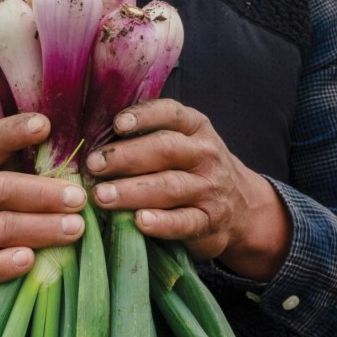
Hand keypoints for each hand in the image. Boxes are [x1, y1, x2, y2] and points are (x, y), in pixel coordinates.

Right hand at [0, 113, 85, 314]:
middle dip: (43, 193)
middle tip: (78, 198)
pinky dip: (7, 264)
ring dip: (40, 228)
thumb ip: (13, 160)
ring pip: (0, 228)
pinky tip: (30, 260)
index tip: (45, 126)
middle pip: (2, 190)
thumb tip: (71, 149)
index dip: (16, 133)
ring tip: (74, 228)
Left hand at [84, 99, 290, 280]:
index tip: (117, 124)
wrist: (243, 208)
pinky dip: (161, 223)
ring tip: (102, 196)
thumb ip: (149, 137)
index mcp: (196, 128)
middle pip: (165, 149)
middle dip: (125, 157)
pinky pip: (184, 222)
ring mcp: (209, 189)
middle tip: (93, 165)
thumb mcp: (184, 143)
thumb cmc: (195, 169)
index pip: (171, 114)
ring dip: (132, 191)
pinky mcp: (209, 222)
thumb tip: (93, 137)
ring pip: (170, 186)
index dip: (143, 116)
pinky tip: (139, 222)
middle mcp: (205, 155)